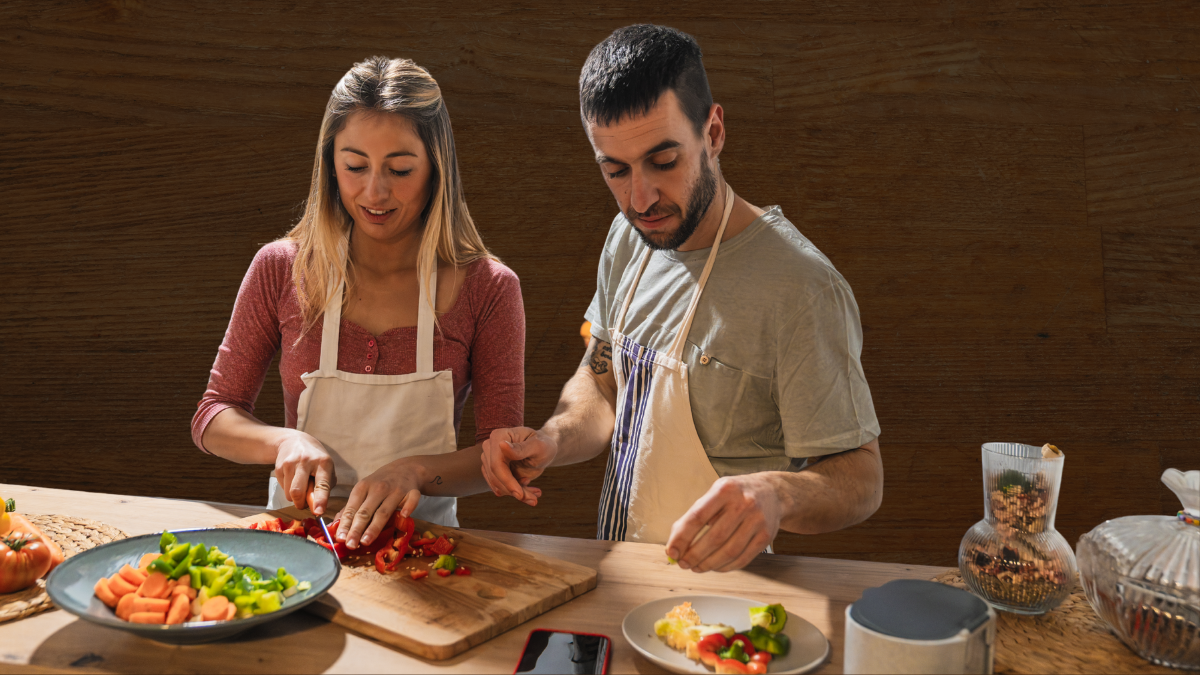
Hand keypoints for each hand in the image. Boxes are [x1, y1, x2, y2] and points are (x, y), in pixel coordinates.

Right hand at [273, 430, 334, 515]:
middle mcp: (306, 461)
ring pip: (289, 493)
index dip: (320, 500)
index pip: (322, 484)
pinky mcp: (279, 467)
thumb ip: (325, 486)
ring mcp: (291, 463)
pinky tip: (293, 479)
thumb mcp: (326, 468)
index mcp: (323, 462)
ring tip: (300, 487)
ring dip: (294, 498)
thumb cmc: (315, 459)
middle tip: (304, 504)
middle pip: (298, 492)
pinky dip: (288, 489)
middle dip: (300, 504)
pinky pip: (282, 488)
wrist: (293, 441)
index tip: (318, 512)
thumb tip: (317, 506)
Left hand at [334, 458, 421, 549]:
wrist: (404, 468)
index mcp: (362, 488)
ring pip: (384, 511)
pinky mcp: (412, 491)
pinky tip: (404, 516)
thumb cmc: (379, 483)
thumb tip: (335, 526)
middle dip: (356, 529)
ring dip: (374, 526)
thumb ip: (350, 508)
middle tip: (350, 544)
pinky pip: (411, 500)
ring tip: (366, 542)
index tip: (340, 539)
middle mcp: (378, 488)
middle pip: (365, 512)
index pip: (352, 508)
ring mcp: (396, 490)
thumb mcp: (362, 490)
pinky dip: (408, 507)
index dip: (345, 524)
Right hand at [480, 427, 551, 505]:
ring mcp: (489, 458)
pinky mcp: (492, 470)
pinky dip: (514, 492)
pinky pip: (499, 487)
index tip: (520, 495)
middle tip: (533, 499)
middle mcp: (490, 446)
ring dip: (516, 493)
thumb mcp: (538, 446)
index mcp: (499, 436)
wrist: (543, 449)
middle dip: (514, 490)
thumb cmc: (543, 444)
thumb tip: (501, 445)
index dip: (507, 481)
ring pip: (497, 484)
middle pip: (495, 476)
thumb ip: (521, 448)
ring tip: (534, 496)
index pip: (496, 464)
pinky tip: (529, 493)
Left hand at [666, 474, 780, 572]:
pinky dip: (725, 567)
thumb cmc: (737, 494)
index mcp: (724, 490)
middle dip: (694, 555)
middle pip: (714, 537)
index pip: (698, 516)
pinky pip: (742, 558)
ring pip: (729, 552)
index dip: (682, 537)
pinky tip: (715, 567)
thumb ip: (695, 515)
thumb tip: (675, 542)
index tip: (671, 551)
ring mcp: (757, 521)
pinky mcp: (766, 536)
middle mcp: (743, 504)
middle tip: (683, 563)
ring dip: (708, 564)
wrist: (772, 492)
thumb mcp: (715, 493)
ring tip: (696, 567)